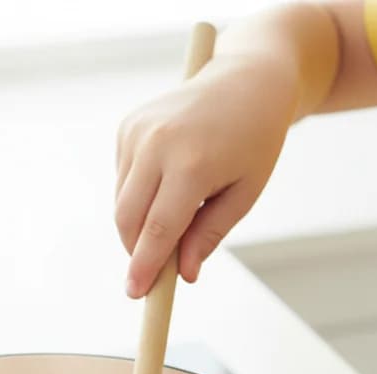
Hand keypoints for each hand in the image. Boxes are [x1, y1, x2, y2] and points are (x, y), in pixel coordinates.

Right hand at [115, 51, 297, 297]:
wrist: (247, 78)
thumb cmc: (254, 140)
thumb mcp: (244, 194)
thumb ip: (210, 235)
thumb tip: (185, 275)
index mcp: (192, 164)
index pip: (159, 230)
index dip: (145, 266)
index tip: (136, 293)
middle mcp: (157, 144)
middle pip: (129, 219)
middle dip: (137, 251)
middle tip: (155, 273)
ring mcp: (138, 132)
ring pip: (122, 202)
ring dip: (140, 224)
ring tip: (179, 212)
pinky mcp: (128, 127)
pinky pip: (124, 180)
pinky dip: (139, 196)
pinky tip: (169, 181)